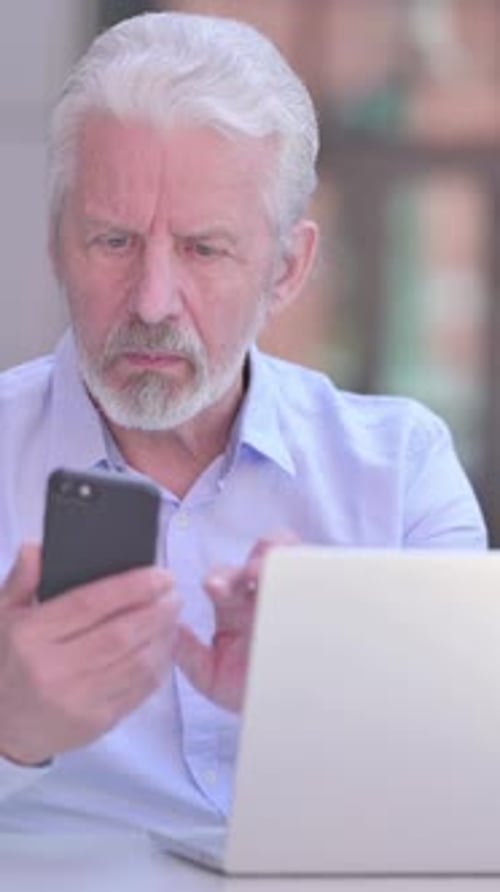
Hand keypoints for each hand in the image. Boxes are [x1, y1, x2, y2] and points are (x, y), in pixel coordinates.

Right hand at [0, 544, 179, 764]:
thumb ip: (22, 580)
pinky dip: (158, 665)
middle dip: (156, 609)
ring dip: (163, 635)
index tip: (158, 574)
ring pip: (136, 662)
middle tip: (174, 592)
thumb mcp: (3, 617)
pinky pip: (139, 689)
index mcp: (31, 637)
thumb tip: (36, 549)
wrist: (3, 728)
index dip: (130, 587)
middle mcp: (54, 669)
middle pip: (120, 633)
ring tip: (172, 615)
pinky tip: (164, 646)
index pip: (89, 605)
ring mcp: (77, 700)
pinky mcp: (96, 722)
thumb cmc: (8, 664)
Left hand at [174, 531, 297, 712]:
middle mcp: (260, 595)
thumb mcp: (213, 678)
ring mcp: (290, 594)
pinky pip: (314, 571)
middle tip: (247, 577)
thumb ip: (189, 656)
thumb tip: (172, 630)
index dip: (218, 578)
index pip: (222, 578)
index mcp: (233, 607)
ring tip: (271, 573)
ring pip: (286, 554)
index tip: (214, 588)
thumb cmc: (250, 691)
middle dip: (249, 563)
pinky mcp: (317, 599)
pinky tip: (298, 578)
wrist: (288, 713)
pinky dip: (306, 566)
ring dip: (276, 556)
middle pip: (255, 559)